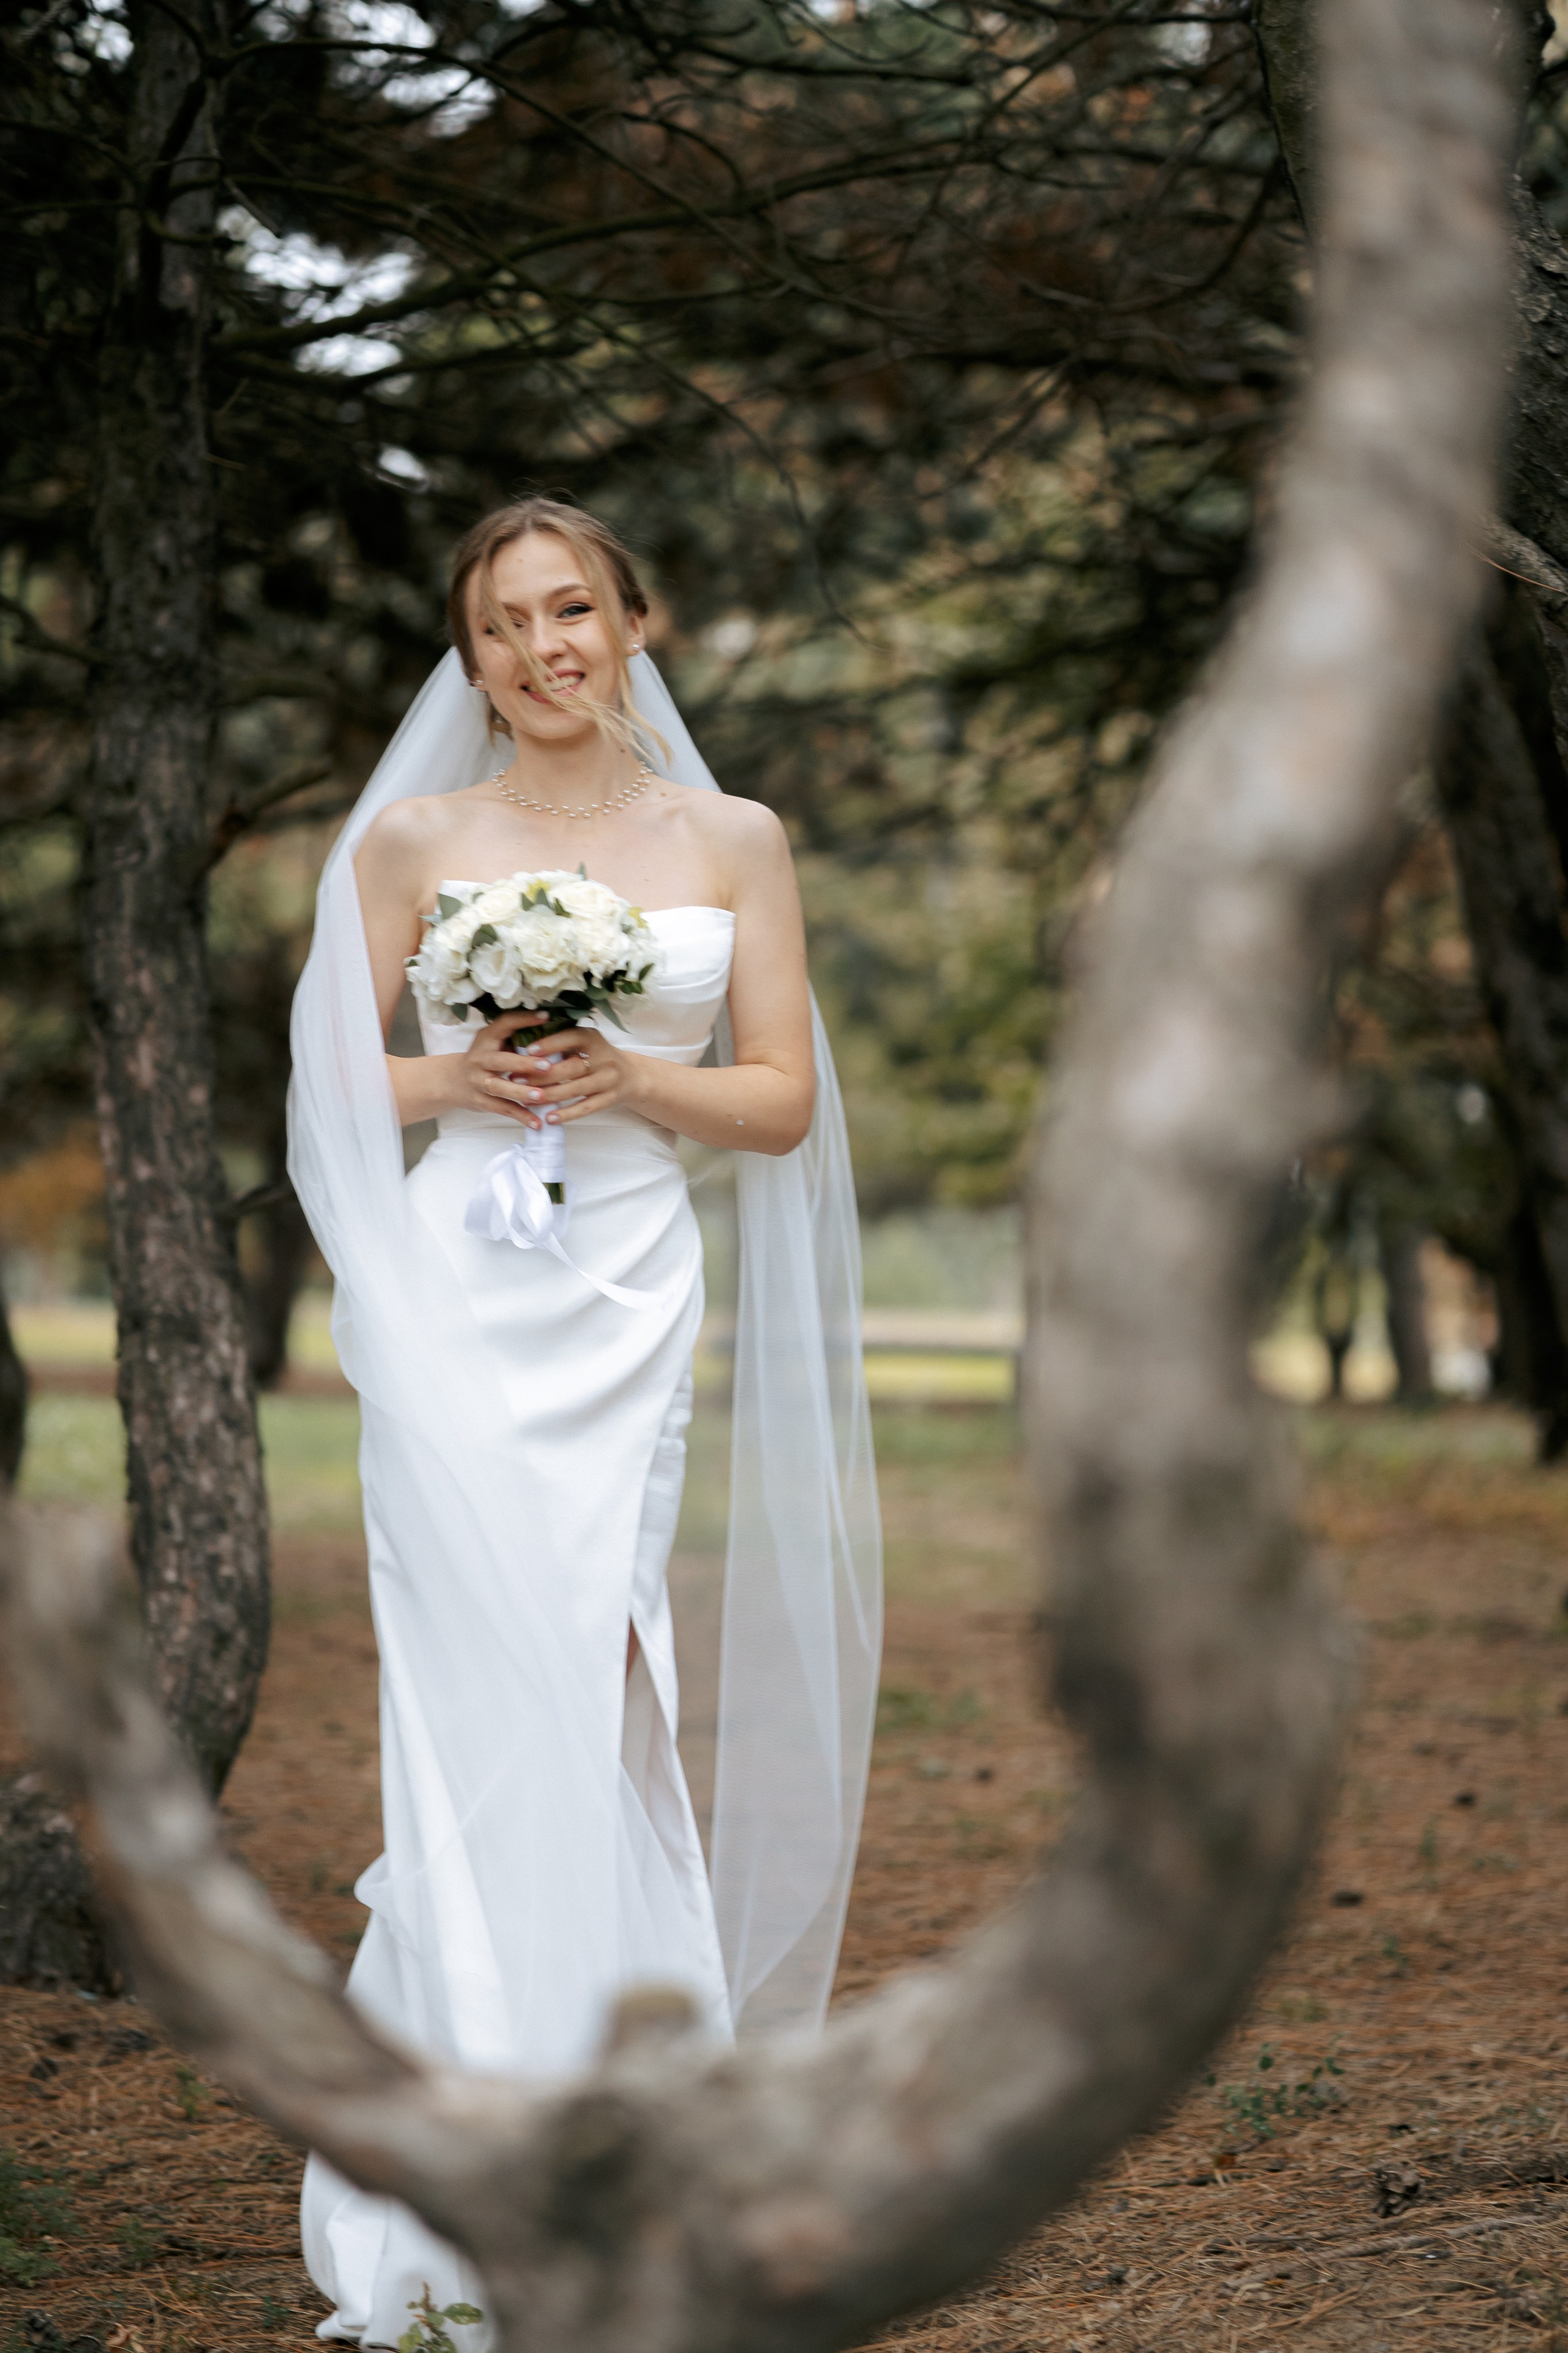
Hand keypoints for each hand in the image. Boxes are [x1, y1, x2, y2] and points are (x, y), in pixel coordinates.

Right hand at [443, 1011, 552, 1126]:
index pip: (504, 1024)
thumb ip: (515, 1038)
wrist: (451, 1081)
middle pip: (500, 1061)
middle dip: (523, 1063)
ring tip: (541, 1097)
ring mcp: (479, 1082)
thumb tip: (552, 1031)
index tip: (545, 1017)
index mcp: (486, 1039)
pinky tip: (537, 1123)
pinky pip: (503, 1109)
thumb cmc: (483, 1058)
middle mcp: (480, 1059)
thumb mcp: (492, 1042)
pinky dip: (521, 1117)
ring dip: (521, 1093)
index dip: (523, 1020)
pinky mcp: (481, 1101)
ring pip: (499, 1088)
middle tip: (547, 1066)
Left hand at [506, 1020, 634, 1126]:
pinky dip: (566, 1114)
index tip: (528, 1051)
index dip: (550, 1044)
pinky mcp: (610, 1098)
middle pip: (571, 1067)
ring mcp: (608, 1080)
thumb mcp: (584, 1043)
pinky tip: (549, 1118)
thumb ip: (561, 1042)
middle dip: (542, 1075)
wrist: (632, 1075)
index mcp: (593, 1038)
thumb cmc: (597, 1056)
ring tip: (526, 1099)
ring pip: (575, 1089)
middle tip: (516, 1079)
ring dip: (549, 1095)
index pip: (570, 1038)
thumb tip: (523, 1044)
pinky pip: (585, 1108)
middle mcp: (603, 1058)